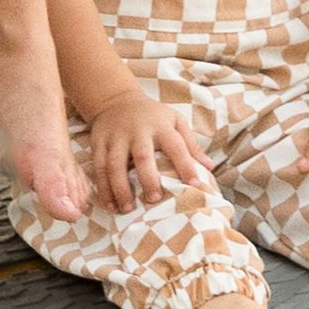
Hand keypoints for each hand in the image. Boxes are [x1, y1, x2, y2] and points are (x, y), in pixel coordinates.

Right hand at [83, 90, 210, 210]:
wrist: (116, 100)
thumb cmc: (152, 116)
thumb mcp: (174, 121)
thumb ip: (191, 143)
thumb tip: (210, 168)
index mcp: (160, 125)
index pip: (176, 145)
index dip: (186, 164)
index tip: (195, 184)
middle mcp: (137, 130)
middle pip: (142, 155)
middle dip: (148, 178)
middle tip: (154, 199)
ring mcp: (116, 137)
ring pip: (114, 164)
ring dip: (120, 188)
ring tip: (127, 208)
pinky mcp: (99, 143)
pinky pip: (98, 168)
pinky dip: (103, 188)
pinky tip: (110, 205)